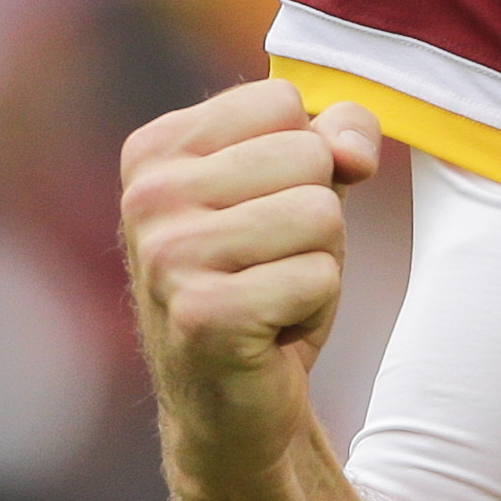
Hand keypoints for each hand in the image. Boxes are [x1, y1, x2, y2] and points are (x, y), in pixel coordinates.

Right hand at [123, 79, 380, 493]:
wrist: (232, 399)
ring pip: (321, 213)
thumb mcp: (301, 187)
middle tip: (272, 263)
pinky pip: (319, 276)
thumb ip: (335, 134)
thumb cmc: (266, 279)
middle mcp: (147, 197)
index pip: (281, 101)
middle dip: (317, 214)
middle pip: (307, 155)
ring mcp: (167, 257)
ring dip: (319, 261)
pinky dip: (315, 306)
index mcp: (155, 151)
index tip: (265, 210)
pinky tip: (270, 330)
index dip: (305, 158)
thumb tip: (352, 151)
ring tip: (273, 293)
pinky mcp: (204, 315)